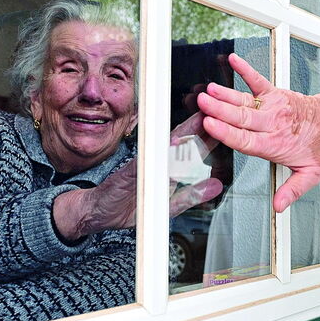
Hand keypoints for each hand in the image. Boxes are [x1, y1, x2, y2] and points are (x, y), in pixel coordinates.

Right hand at [53, 115, 224, 240]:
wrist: (96, 212)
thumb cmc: (128, 205)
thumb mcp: (168, 205)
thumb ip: (191, 194)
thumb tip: (215, 184)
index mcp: (164, 168)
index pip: (189, 149)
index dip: (206, 135)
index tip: (223, 121)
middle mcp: (154, 163)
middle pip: (180, 141)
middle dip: (199, 125)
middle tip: (215, 108)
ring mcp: (142, 167)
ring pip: (165, 148)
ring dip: (184, 134)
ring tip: (200, 121)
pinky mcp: (128, 175)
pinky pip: (146, 162)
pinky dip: (158, 155)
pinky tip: (170, 147)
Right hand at [196, 53, 319, 211]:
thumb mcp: (311, 174)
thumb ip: (293, 190)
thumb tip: (279, 206)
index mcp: (276, 144)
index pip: (246, 139)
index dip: (226, 132)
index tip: (210, 125)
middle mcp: (273, 124)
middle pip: (241, 117)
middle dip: (220, 110)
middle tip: (202, 103)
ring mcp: (274, 107)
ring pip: (245, 101)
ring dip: (225, 94)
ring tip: (209, 90)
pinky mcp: (276, 94)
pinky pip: (258, 80)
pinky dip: (245, 70)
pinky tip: (233, 61)